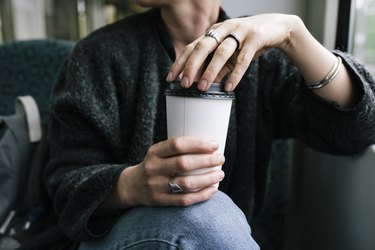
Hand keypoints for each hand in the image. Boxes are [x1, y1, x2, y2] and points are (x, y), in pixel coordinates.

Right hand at [117, 136, 224, 206]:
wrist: (132, 186)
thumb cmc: (155, 165)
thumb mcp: (158, 152)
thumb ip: (177, 150)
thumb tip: (209, 146)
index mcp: (154, 152)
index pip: (177, 145)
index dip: (198, 144)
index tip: (214, 145)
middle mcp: (153, 168)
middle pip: (184, 164)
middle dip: (207, 161)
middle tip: (221, 158)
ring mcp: (156, 186)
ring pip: (186, 183)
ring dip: (207, 179)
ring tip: (220, 174)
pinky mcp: (161, 201)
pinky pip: (185, 199)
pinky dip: (202, 195)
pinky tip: (213, 189)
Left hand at [166, 14, 303, 91]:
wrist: (278, 27)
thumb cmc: (249, 41)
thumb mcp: (231, 53)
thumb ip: (219, 65)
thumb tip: (205, 83)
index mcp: (215, 31)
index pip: (192, 46)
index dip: (180, 62)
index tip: (171, 78)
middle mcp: (224, 29)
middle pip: (203, 46)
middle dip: (191, 66)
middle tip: (184, 84)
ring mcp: (240, 31)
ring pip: (221, 51)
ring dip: (211, 70)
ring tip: (203, 88)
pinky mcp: (255, 37)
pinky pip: (243, 58)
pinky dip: (235, 74)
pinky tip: (228, 87)